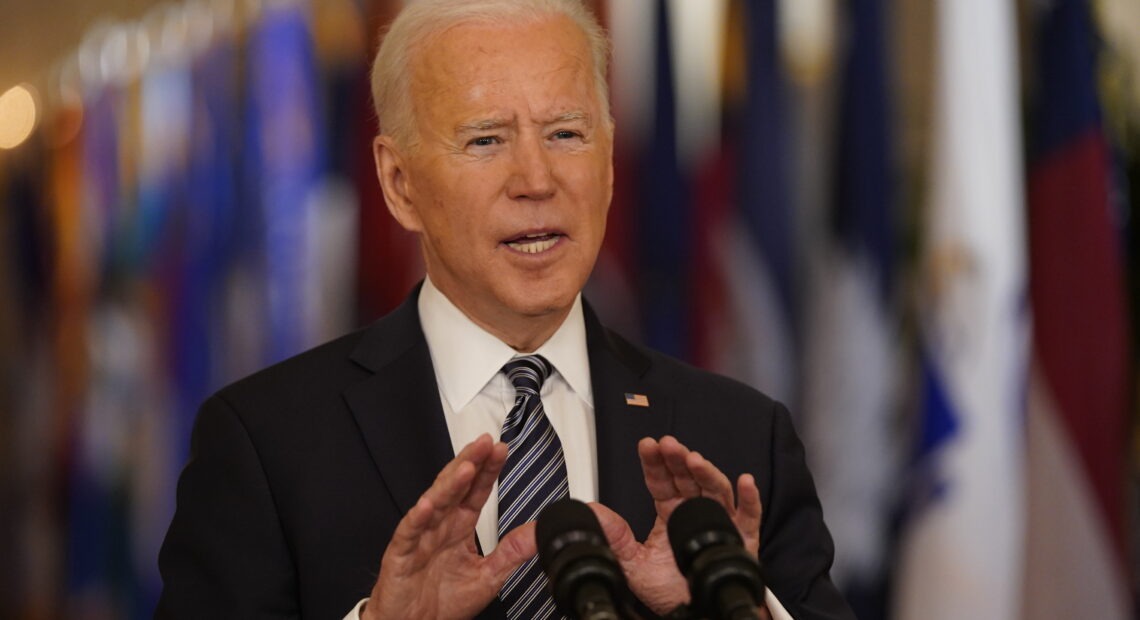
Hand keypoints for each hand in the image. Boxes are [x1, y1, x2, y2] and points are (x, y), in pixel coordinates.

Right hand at [362, 434, 534, 619]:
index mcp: (459, 527)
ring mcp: (420, 537)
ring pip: (435, 503)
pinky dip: (418, 518)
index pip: (475, 491)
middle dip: (470, 464)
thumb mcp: (488, 576)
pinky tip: (427, 504)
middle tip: (486, 444)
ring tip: (466, 466)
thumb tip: (540, 533)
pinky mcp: (402, 554)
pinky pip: (410, 532)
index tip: (501, 449)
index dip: (487, 470)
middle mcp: (440, 526)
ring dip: (450, 484)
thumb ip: (512, 552)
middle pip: (455, 487)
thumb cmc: (442, 602)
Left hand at [589, 435, 762, 614]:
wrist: (694, 614)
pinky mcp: (743, 539)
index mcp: (670, 512)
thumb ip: (615, 538)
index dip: (655, 463)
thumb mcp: (634, 565)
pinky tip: (745, 482)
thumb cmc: (670, 590)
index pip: (661, 481)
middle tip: (668, 445)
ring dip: (707, 472)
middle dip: (678, 459)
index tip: (647, 445)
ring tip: (694, 460)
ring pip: (716, 490)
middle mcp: (696, 511)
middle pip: (689, 478)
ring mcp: (722, 521)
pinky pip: (750, 516)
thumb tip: (592, 513)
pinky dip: (749, 499)